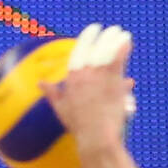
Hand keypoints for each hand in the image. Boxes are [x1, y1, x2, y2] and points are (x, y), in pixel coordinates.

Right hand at [40, 24, 134, 159]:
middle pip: (94, 49)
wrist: (96, 138)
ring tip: (121, 33)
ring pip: (107, 51)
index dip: (86, 39)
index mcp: (72, 79)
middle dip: (102, 36)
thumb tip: (40, 83)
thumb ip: (52, 93)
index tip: (92, 29)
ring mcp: (99, 77)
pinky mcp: (113, 82)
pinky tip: (127, 41)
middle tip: (109, 29)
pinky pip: (118, 59)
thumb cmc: (79, 127)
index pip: (78, 53)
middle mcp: (84, 75)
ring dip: (114, 39)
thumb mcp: (62, 109)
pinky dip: (123, 49)